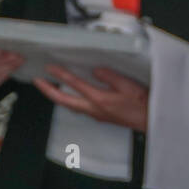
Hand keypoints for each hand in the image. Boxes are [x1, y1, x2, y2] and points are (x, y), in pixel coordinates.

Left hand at [34, 64, 148, 130]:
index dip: (60, 75)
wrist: (150, 120)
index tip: (49, 68)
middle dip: (49, 91)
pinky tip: (72, 96)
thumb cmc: (141, 104)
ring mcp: (96, 114)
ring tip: (51, 88)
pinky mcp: (101, 116)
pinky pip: (80, 108)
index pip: (74, 85)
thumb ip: (109, 76)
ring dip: (58, 97)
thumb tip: (95, 70)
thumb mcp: (127, 85)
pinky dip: (70, 101)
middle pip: (64, 101)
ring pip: (71, 106)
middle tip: (38, 82)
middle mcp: (93, 109)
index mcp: (98, 99)